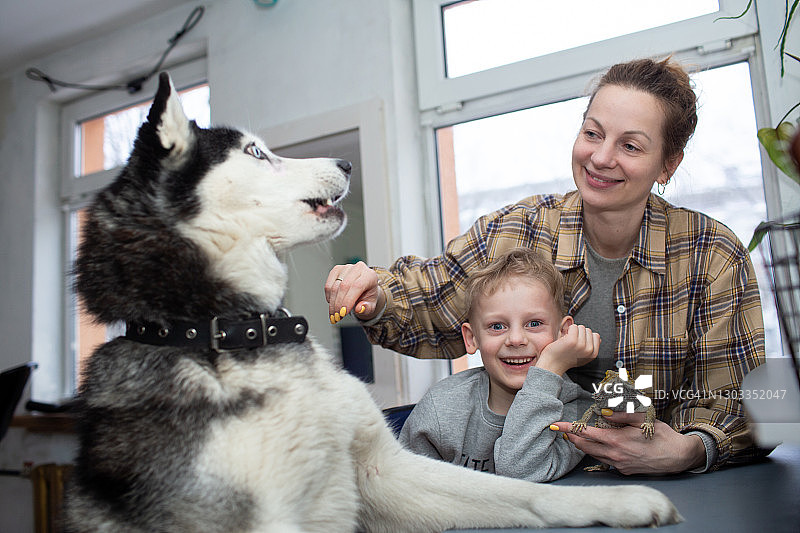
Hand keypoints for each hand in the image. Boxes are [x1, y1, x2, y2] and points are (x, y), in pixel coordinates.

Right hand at [325, 262, 384, 323]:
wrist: (365, 288)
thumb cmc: (368, 295)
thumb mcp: (371, 305)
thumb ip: (367, 308)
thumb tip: (359, 309)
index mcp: (370, 275)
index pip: (357, 286)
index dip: (348, 300)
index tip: (343, 312)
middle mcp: (358, 268)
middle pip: (344, 286)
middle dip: (339, 304)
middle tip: (338, 316)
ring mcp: (346, 267)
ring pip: (335, 286)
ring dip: (332, 303)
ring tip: (334, 314)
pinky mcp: (337, 269)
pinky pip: (328, 285)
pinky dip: (329, 297)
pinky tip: (332, 304)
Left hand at [535, 324, 599, 375]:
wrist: (552, 365)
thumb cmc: (565, 359)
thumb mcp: (583, 357)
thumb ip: (591, 348)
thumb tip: (598, 338)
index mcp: (593, 354)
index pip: (596, 336)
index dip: (586, 336)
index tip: (579, 342)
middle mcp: (589, 350)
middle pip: (588, 330)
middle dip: (580, 333)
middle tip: (572, 342)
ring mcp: (581, 345)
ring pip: (581, 327)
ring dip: (574, 331)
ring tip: (568, 341)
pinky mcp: (572, 340)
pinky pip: (574, 327)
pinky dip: (568, 330)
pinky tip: (564, 338)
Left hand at [551, 411, 706, 474]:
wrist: (678, 457)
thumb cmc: (661, 435)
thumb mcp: (643, 419)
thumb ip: (622, 414)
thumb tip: (604, 412)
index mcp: (616, 440)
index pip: (586, 433)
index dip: (570, 429)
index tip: (557, 425)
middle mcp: (614, 455)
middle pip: (585, 446)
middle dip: (572, 438)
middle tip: (563, 431)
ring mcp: (619, 464)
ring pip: (593, 454)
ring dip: (583, 446)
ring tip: (576, 437)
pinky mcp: (624, 470)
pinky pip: (605, 461)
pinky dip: (597, 453)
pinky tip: (597, 447)